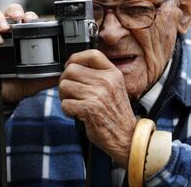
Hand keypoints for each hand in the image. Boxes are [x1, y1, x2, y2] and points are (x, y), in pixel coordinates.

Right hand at [0, 4, 58, 103]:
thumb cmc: (14, 86)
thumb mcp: (35, 80)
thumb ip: (49, 74)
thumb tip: (67, 69)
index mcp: (23, 38)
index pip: (28, 20)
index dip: (33, 17)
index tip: (37, 23)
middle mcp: (9, 33)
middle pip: (13, 11)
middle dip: (18, 11)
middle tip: (22, 19)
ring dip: (2, 17)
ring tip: (8, 28)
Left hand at [59, 50, 136, 167]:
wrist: (126, 136)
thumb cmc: (117, 114)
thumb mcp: (115, 87)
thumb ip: (99, 75)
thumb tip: (73, 66)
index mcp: (113, 73)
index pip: (91, 54)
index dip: (76, 58)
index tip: (70, 65)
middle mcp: (105, 81)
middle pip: (71, 70)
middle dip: (66, 81)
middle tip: (71, 91)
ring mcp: (97, 95)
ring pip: (64, 86)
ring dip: (64, 96)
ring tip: (75, 103)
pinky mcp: (88, 109)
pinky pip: (65, 103)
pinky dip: (67, 110)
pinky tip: (77, 113)